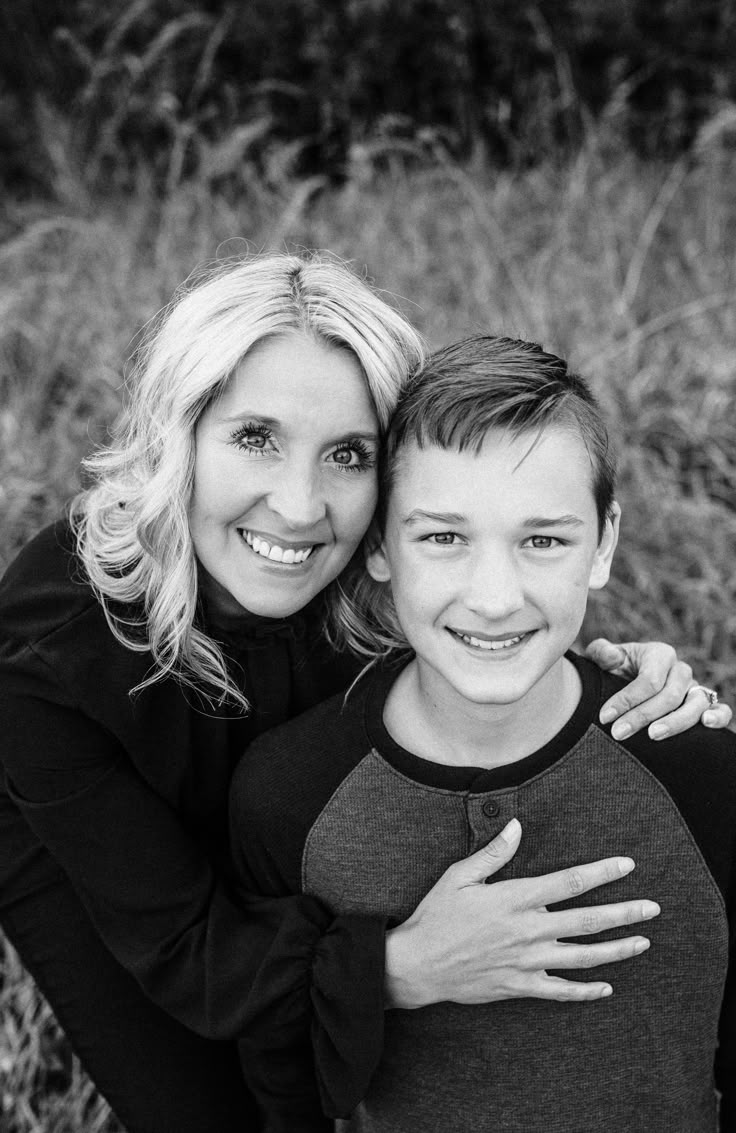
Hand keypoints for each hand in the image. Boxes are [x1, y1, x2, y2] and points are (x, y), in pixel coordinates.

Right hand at [384, 819, 658, 1007]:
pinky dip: (586, 990)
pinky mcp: (520, 986)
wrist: (417, 965)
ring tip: (643, 942)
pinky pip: (561, 991)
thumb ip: (493, 852)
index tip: (626, 865)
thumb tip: (517, 826)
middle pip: (587, 921)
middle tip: (652, 908)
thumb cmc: (436, 916)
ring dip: (617, 950)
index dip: (601, 873)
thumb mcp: (459, 876)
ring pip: (583, 957)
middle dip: (624, 913)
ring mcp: (526, 961)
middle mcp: (527, 930)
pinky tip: (606, 986)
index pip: (568, 882)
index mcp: (514, 899)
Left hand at [584, 638, 732, 739]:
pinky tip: (705, 725)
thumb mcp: (603, 658)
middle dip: (642, 716)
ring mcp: (695, 688)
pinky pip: (721, 709)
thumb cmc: (614, 670)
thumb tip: (613, 657)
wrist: (627, 681)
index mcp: (659, 655)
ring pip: (695, 704)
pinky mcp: (705, 705)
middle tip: (618, 733)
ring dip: (676, 722)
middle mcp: (681, 670)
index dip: (626, 699)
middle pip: (669, 695)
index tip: (604, 717)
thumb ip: (602, 653)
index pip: (648, 679)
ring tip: (653, 735)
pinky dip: (718, 716)